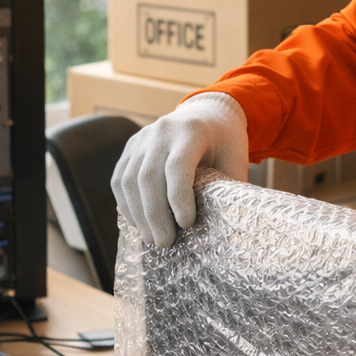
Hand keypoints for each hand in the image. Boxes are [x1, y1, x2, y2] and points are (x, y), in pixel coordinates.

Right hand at [111, 92, 248, 245]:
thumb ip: (228, 188)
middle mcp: (161, 131)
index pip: (177, 167)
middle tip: (165, 242)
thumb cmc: (225, 142)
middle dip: (155, 215)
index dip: (179, 199)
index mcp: (191, 132)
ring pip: (129, 180)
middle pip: (148, 176)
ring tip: (152, 239)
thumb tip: (222, 226)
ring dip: (139, 215)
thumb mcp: (236, 160)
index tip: (186, 224)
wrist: (207, 113)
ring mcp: (142, 138)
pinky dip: (127, 205)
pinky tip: (139, 224)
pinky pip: (120, 179)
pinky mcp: (131, 147)